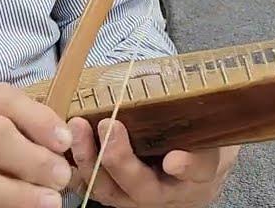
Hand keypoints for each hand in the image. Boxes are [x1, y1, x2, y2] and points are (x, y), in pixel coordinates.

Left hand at [65, 117, 238, 206]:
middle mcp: (167, 193)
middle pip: (144, 188)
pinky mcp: (113, 195)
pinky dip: (77, 167)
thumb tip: (184, 78)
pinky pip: (92, 187)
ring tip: (78, 128)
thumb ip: (201, 111)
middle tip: (109, 126)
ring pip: (111, 192)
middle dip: (121, 159)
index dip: (187, 166)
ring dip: (90, 160)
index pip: (198, 171)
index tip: (174, 160)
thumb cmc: (198, 142)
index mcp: (199, 174)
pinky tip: (64, 143)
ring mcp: (137, 199)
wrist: (189, 176)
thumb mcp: (209, 126)